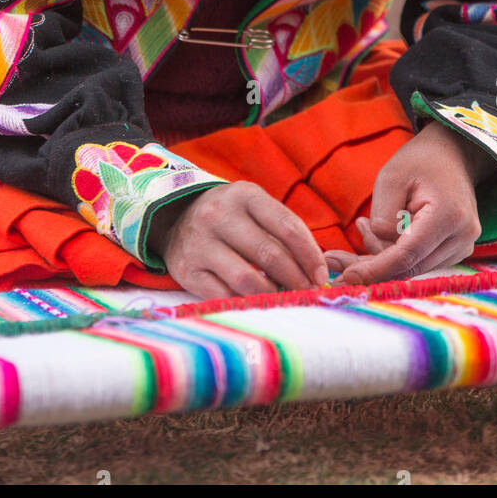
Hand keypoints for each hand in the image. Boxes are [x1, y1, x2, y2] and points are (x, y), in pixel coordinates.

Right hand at [148, 181, 329, 299]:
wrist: (175, 217)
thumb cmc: (230, 215)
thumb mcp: (254, 207)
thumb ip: (283, 229)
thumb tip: (315, 269)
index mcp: (244, 195)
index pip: (287, 226)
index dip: (310, 254)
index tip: (321, 273)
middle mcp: (219, 215)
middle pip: (270, 254)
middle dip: (296, 278)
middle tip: (307, 291)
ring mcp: (200, 244)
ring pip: (248, 279)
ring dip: (273, 293)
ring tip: (284, 296)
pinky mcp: (186, 271)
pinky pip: (225, 296)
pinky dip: (247, 302)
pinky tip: (257, 300)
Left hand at [324, 121, 486, 286]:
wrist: (451, 156)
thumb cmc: (419, 162)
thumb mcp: (391, 178)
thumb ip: (383, 217)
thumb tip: (378, 250)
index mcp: (448, 215)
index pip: (408, 255)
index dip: (376, 270)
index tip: (348, 277)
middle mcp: (461, 237)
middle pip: (409, 266)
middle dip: (371, 265)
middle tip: (334, 258)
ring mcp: (462, 247)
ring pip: (412, 268)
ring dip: (381, 256)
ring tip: (364, 225)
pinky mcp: (456, 252)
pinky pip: (419, 263)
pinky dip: (394, 255)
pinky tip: (379, 232)